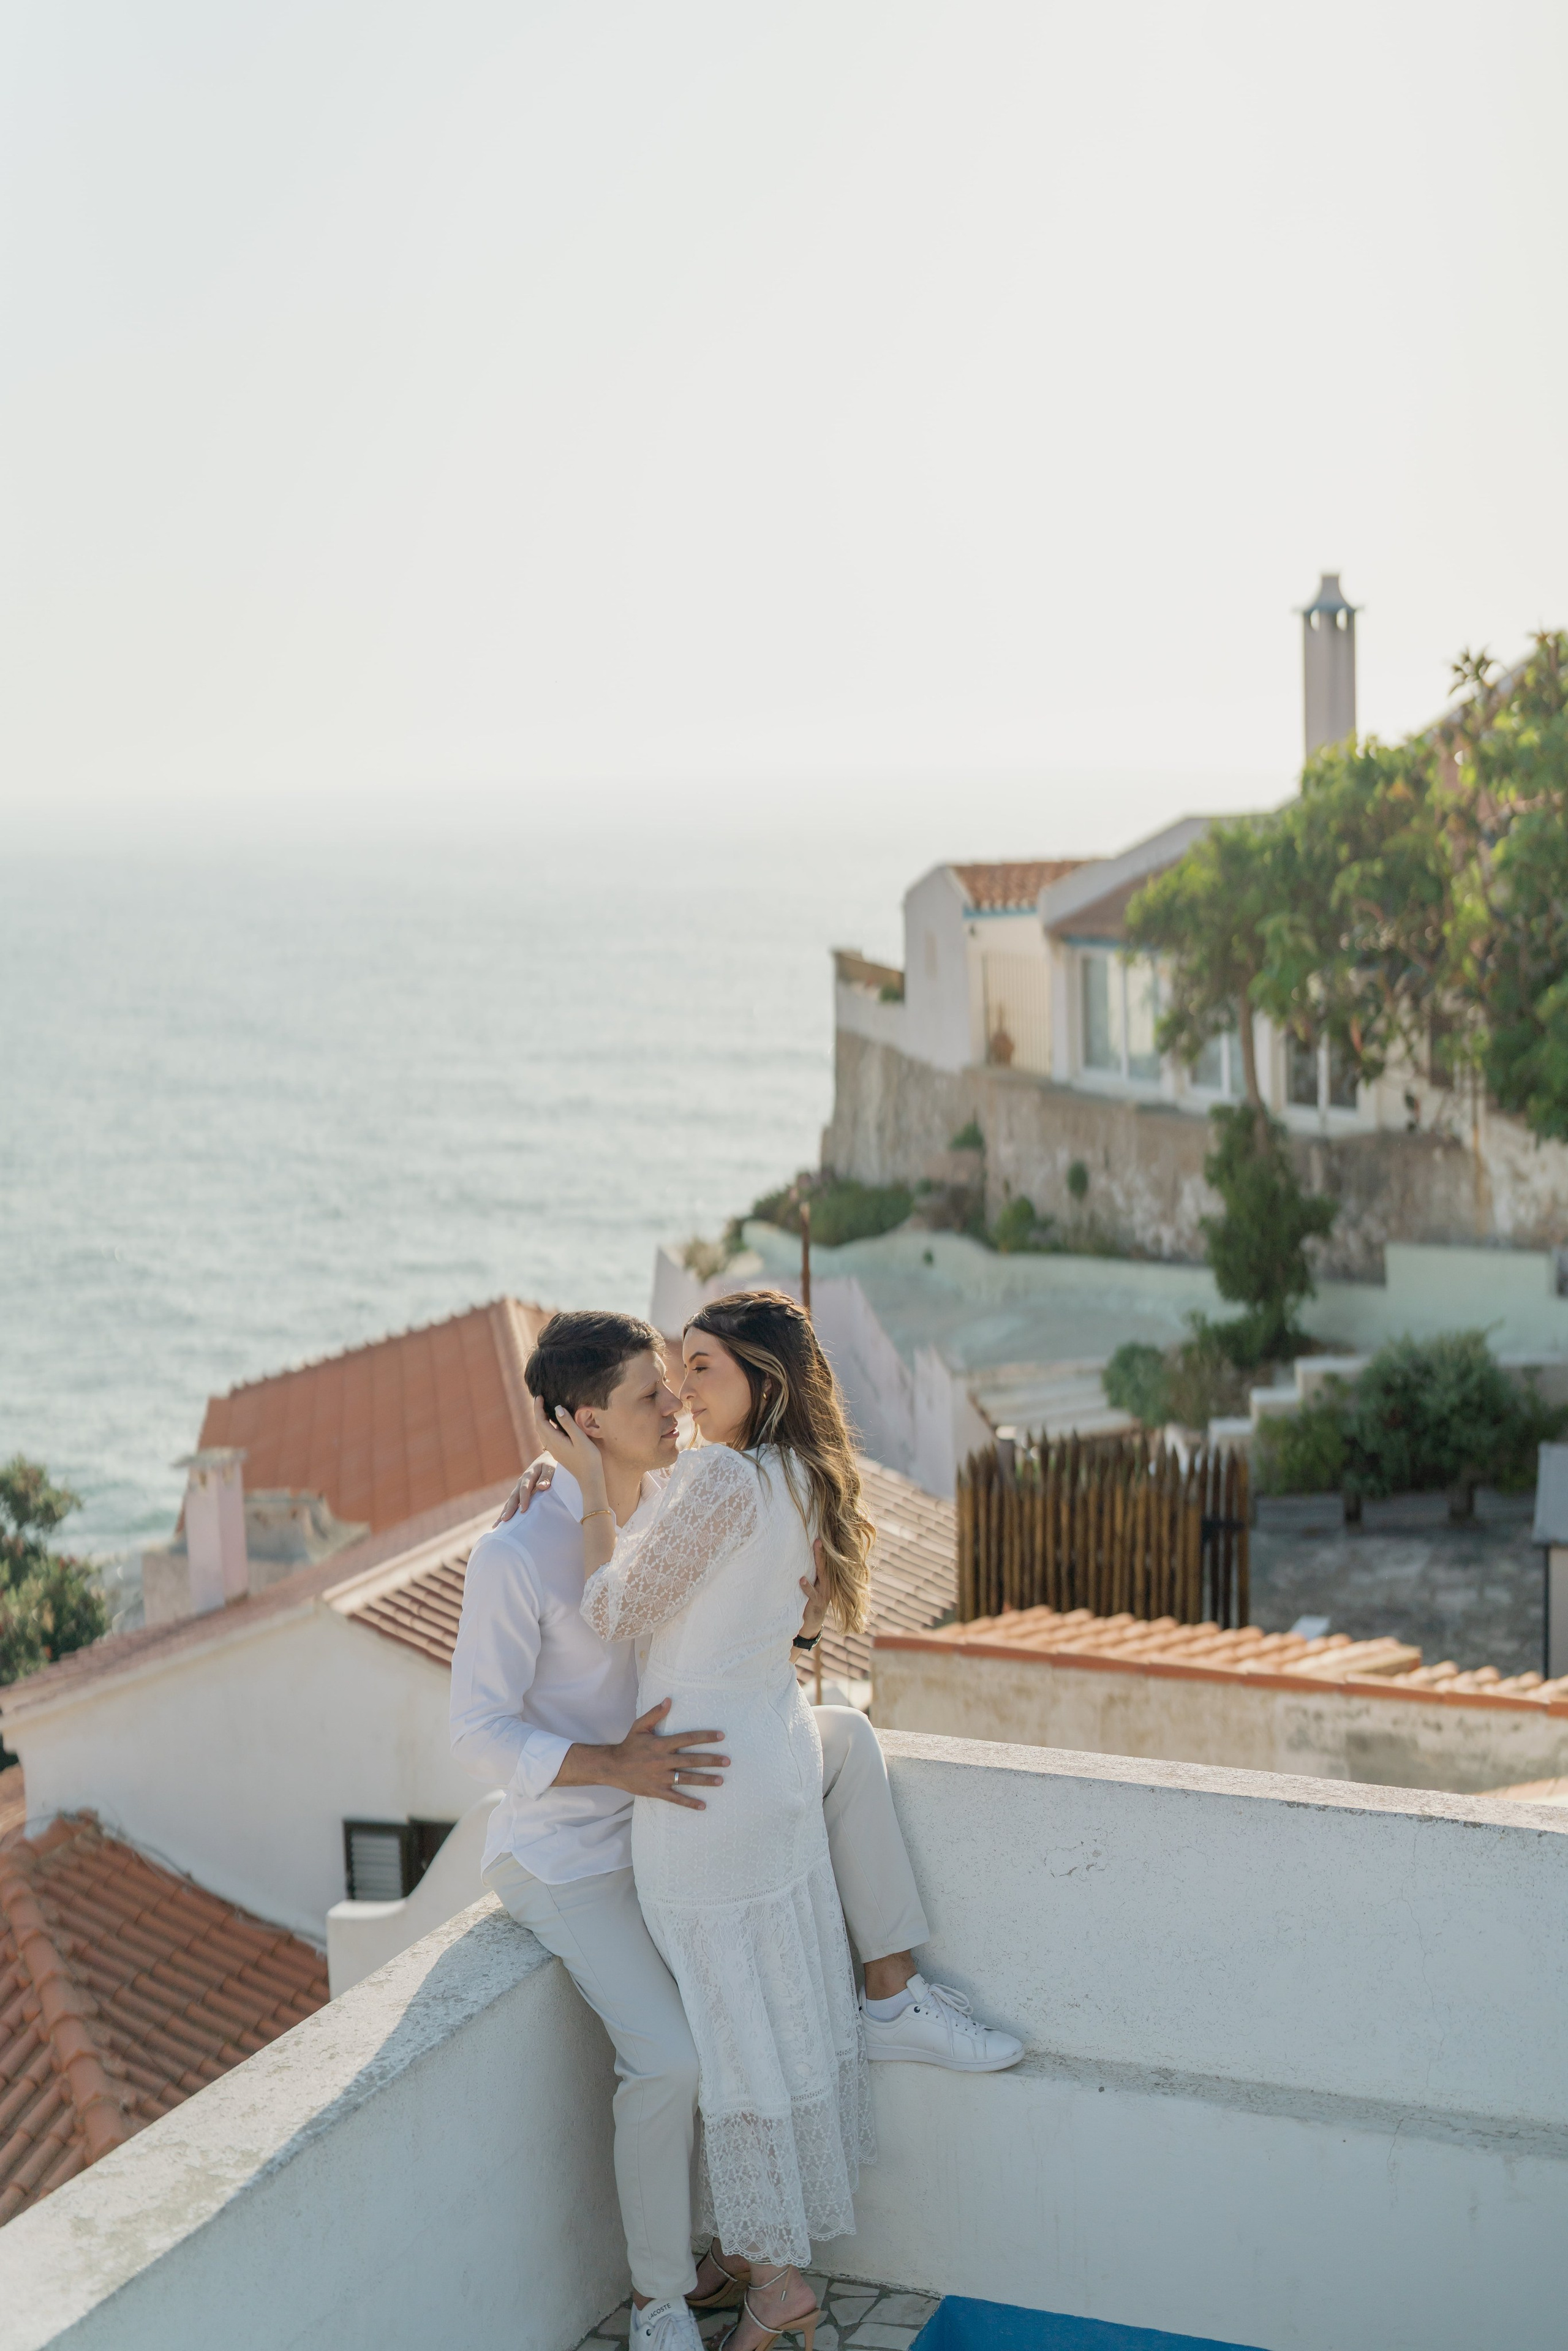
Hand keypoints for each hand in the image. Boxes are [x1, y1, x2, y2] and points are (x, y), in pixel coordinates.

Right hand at [496, 1457, 554, 1524]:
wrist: (545, 1461)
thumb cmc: (550, 1465)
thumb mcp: (550, 1468)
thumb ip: (546, 1477)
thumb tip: (542, 1486)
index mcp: (529, 1475)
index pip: (524, 1488)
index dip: (524, 1499)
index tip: (523, 1510)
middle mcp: (521, 1482)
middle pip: (514, 1496)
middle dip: (509, 1508)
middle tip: (505, 1519)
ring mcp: (518, 1488)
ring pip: (510, 1501)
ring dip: (504, 1512)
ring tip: (498, 1525)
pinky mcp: (519, 1494)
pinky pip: (511, 1504)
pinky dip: (506, 1512)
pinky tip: (500, 1524)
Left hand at [542, 1405, 608, 1512]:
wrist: (589, 1478)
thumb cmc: (588, 1458)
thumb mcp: (580, 1438)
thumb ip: (568, 1423)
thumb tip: (557, 1408)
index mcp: (554, 1440)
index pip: (540, 1421)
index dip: (538, 1408)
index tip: (539, 1396)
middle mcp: (551, 1445)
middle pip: (539, 1426)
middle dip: (538, 1412)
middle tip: (541, 1399)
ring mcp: (554, 1450)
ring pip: (542, 1432)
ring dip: (541, 1419)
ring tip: (545, 1408)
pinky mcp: (558, 1453)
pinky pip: (547, 1437)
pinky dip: (546, 1426)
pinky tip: (554, 1423)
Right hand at [560, 1698, 730, 1810]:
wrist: (613, 1767)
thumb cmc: (629, 1745)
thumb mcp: (640, 1726)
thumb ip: (655, 1714)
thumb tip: (669, 1700)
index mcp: (661, 1744)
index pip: (687, 1739)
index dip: (705, 1737)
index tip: (721, 1737)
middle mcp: (662, 1761)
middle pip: (691, 1760)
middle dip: (711, 1761)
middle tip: (727, 1761)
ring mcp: (660, 1778)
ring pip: (686, 1779)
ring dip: (705, 1780)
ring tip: (721, 1780)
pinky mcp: (656, 1791)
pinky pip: (675, 1798)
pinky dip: (689, 1803)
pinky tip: (702, 1806)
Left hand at [798, 1538, 827, 1642]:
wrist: (811, 1625)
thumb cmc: (808, 1603)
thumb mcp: (811, 1588)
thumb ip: (809, 1576)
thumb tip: (796, 1560)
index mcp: (825, 1580)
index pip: (825, 1562)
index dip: (823, 1550)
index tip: (820, 1535)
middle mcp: (827, 1585)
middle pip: (825, 1565)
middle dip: (822, 1551)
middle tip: (819, 1539)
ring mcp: (823, 1594)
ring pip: (822, 1575)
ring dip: (819, 1561)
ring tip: (815, 1549)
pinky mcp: (817, 1604)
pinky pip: (812, 1593)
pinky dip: (807, 1587)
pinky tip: (802, 1580)